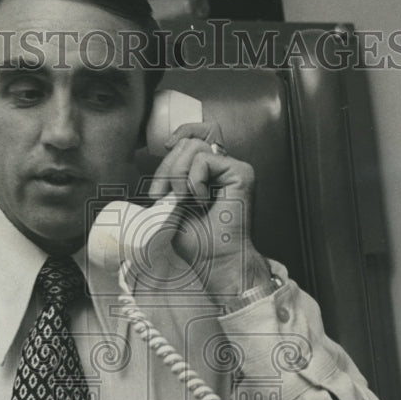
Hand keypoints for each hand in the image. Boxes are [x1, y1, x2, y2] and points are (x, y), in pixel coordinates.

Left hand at [147, 121, 269, 296]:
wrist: (216, 261)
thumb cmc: (199, 244)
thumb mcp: (173, 207)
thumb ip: (171, 182)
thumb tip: (159, 161)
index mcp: (209, 175)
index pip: (192, 139)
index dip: (177, 138)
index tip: (164, 151)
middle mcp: (223, 169)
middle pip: (188, 142)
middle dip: (166, 167)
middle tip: (161, 195)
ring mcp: (233, 169)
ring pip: (194, 147)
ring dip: (178, 175)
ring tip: (183, 200)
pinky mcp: (241, 172)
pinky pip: (204, 159)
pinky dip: (193, 181)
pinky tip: (200, 201)